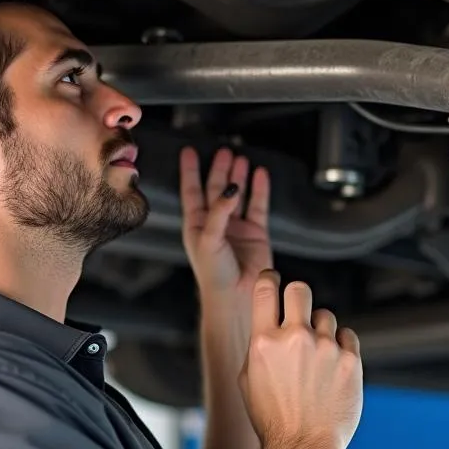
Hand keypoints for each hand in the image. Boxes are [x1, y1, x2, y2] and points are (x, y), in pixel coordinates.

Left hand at [180, 146, 272, 295]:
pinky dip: (260, 189)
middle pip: (216, 189)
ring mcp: (236, 227)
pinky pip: (258, 206)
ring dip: (239, 177)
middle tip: (224, 151)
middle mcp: (216, 223)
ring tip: (241, 158)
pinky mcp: (256, 233)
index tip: (189, 152)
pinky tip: (260, 175)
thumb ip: (218, 212)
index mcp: (196, 225)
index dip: (190, 171)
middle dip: (220, 169)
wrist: (236, 297)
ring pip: (238, 194)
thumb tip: (231, 189)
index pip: (192, 191)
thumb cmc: (213, 275)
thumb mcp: (208, 240)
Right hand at [239, 271, 362, 448]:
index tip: (273, 281)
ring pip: (325, 316)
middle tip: (298, 311)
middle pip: (299, 289)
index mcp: (264, 342)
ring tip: (316, 358)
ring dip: (321, 330)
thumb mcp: (248, 380)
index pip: (265, 289)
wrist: (304, 447)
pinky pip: (347, 336)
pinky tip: (332, 367)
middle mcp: (295, 339)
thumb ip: (258, 346)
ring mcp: (325, 348)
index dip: (269, 279)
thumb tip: (266, 322)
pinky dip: (341, 347)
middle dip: (297, 296)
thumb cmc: (273, 419)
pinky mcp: (350, 360)